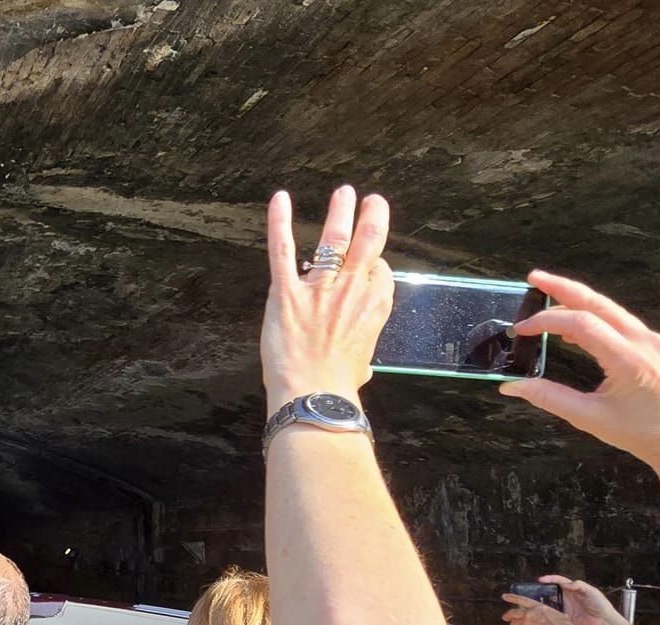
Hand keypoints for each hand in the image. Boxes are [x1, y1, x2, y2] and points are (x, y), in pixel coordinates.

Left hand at [261, 186, 395, 408]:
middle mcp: (352, 291)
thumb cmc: (337, 387)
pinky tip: (280, 199)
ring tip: (344, 192)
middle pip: (368, 242)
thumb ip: (360, 352)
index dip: (375, 265)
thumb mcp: (362, 365)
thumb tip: (358, 364)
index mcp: (375, 308)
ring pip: (333, 239)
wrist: (313, 396)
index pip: (380, 272)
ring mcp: (320, 288)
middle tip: (372, 201)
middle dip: (373, 217)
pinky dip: (279, 222)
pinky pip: (282, 250)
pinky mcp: (286, 292)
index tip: (369, 264)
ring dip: (340, 212)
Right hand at [498, 271, 659, 471]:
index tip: (522, 330)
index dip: (546, 321)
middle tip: (534, 277)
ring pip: (612, 310)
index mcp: (629, 359)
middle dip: (563, 287)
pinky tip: (580, 328)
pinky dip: (597, 318)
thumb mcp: (592, 419)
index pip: (580, 324)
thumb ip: (550, 398)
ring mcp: (655, 342)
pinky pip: (624, 323)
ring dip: (579, 300)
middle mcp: (645, 342)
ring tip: (550, 298)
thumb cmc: (646, 435)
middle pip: (598, 302)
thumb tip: (512, 387)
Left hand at [502, 593, 575, 624]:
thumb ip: (547, 613)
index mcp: (537, 606)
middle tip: (505, 617)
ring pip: (513, 624)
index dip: (511, 597)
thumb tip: (548, 615)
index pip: (521, 599)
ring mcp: (526, 623)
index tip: (504, 596)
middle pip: (512, 613)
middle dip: (507, 615)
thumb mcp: (555, 613)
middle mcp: (529, 613)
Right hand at [539, 573, 615, 624]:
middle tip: (535, 592)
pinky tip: (548, 613)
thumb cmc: (600, 604)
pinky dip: (551, 613)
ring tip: (537, 602)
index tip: (541, 580)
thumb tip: (566, 584)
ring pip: (551, 602)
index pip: (558, 581)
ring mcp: (566, 606)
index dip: (549, 579)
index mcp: (573, 588)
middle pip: (552, 591)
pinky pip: (555, 614)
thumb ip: (579, 585)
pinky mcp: (566, 616)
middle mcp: (568, 597)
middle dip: (543, 590)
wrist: (604, 621)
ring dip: (545, 602)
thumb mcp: (591, 591)